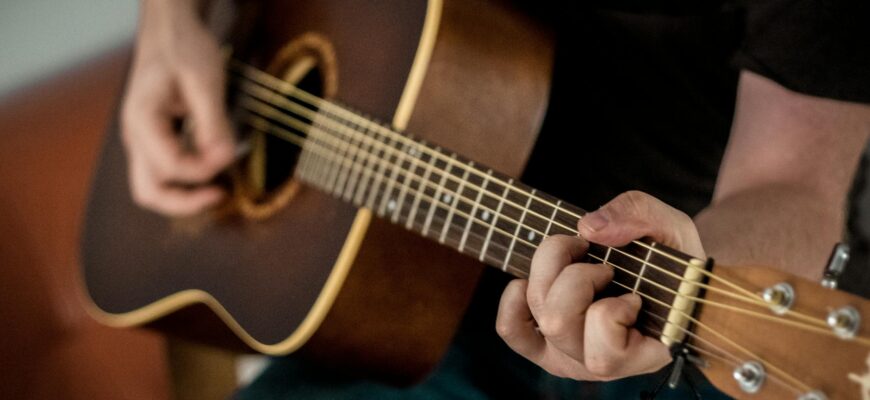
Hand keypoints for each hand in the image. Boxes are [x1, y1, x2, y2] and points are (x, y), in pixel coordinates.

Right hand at [121, 0, 234, 215]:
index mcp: (142, 121)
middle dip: (185, 203)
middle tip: (220, 195)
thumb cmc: (183, 49)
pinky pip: (163, 173)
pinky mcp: (154, 141)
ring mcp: (141, 141)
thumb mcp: (205, 81)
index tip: (230, 155)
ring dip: (184, 196)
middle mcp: (135, 136)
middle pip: (149, 192)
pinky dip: (185, 181)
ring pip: (153, 188)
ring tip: (217, 189)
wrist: (168, 31)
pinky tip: (210, 170)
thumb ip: (214, 122)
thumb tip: (225, 158)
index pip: (171, 167)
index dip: (204, 170)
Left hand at [496, 191, 704, 380]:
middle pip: (558, 323)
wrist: (663, 272)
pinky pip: (511, 328)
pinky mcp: (544, 344)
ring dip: (550, 272)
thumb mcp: (672, 227)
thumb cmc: (672, 258)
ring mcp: (568, 355)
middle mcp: (600, 363)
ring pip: (538, 315)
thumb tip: (588, 228)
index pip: (606, 352)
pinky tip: (535, 278)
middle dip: (577, 276)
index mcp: (642, 354)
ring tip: (578, 259)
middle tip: (604, 265)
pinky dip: (514, 298)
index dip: (613, 310)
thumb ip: (640, 217)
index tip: (634, 293)